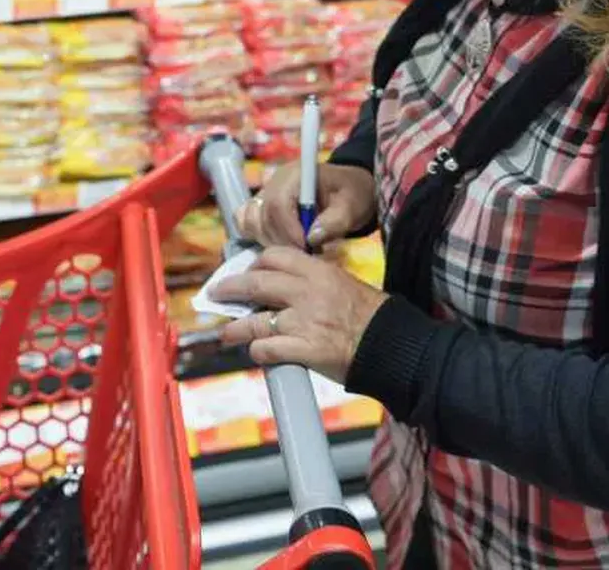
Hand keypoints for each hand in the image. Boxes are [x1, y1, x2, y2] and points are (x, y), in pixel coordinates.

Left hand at [214, 246, 388, 382]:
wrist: (392, 345)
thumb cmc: (373, 315)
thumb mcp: (345, 283)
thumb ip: (315, 281)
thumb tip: (287, 286)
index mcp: (318, 271)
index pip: (275, 256)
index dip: (254, 263)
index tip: (246, 270)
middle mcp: (307, 293)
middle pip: (256, 284)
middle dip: (230, 288)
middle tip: (216, 293)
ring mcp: (304, 322)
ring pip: (255, 321)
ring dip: (235, 328)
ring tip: (226, 332)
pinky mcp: (305, 350)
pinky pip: (268, 348)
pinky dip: (258, 350)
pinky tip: (256, 352)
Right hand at [237, 162, 376, 249]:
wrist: (349, 189)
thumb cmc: (352, 194)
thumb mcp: (353, 206)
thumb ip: (335, 221)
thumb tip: (312, 237)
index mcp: (297, 175)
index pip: (278, 203)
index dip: (288, 230)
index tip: (306, 248)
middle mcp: (275, 181)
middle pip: (262, 216)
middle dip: (282, 240)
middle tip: (305, 253)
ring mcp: (265, 193)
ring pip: (250, 221)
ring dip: (269, 240)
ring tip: (295, 247)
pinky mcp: (261, 205)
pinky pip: (245, 221)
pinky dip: (256, 235)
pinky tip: (279, 243)